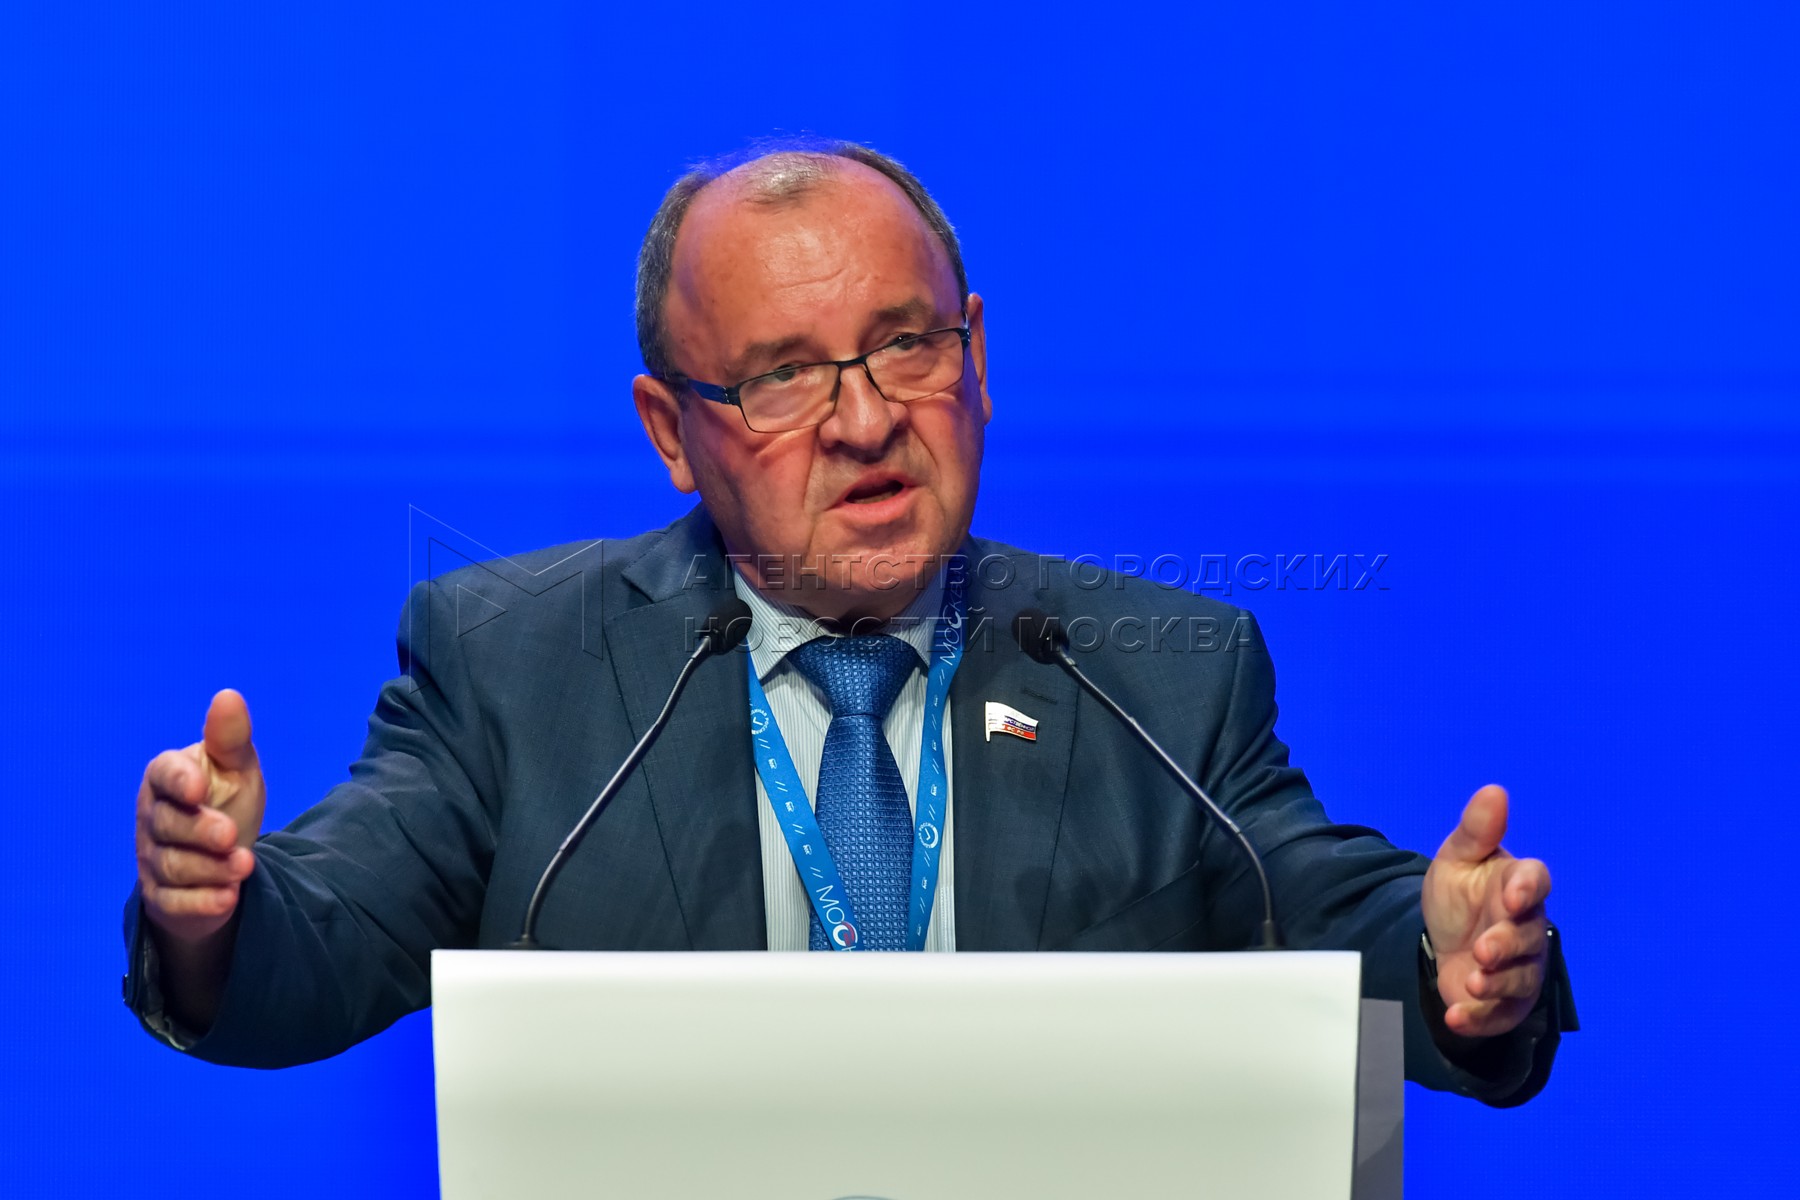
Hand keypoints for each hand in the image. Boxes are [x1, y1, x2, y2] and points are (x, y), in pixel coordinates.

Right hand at [136, 689, 265, 946]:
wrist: (225, 861)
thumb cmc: (227, 802)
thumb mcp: (237, 769)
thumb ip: (230, 740)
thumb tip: (229, 695)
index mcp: (167, 779)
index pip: (162, 774)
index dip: (178, 780)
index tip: (200, 787)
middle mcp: (152, 818)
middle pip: (167, 825)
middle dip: (199, 831)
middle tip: (230, 835)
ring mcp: (152, 860)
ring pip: (172, 867)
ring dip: (210, 868)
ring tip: (245, 865)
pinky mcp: (162, 898)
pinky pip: (173, 903)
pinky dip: (202, 903)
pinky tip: (228, 897)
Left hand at [1421, 784, 1551, 1038]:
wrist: (1442, 942)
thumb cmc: (1459, 895)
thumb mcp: (1457, 860)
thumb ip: (1475, 832)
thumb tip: (1493, 791)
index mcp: (1518, 886)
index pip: (1536, 882)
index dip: (1528, 889)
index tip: (1514, 894)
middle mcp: (1527, 928)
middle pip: (1527, 937)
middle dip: (1507, 945)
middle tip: (1484, 949)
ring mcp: (1520, 968)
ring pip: (1519, 979)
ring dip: (1496, 983)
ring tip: (1473, 981)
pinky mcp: (1506, 1002)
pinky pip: (1498, 1013)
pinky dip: (1478, 1017)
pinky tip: (1455, 1015)